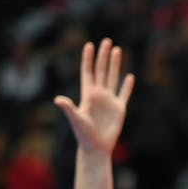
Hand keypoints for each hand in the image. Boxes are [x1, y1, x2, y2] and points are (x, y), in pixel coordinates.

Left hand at [53, 39, 134, 155]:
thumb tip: (58, 100)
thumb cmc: (84, 134)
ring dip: (115, 64)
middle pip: (101, 70)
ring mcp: (109, 101)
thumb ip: (68, 108)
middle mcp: (99, 95)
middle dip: (104, 56)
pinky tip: (129, 76)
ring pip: (112, 78)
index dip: (88, 59)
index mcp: (87, 94)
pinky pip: (124, 94)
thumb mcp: (76, 119)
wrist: (96, 147)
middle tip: (107, 41)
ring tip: (117, 50)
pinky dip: (127, 86)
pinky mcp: (119, 109)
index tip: (90, 45)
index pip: (88, 72)